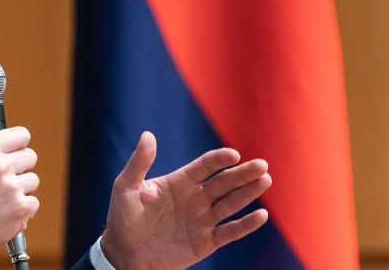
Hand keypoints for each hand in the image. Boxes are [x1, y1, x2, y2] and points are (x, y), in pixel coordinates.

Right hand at [0, 126, 38, 266]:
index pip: (21, 134)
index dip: (17, 143)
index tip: (14, 150)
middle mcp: (0, 166)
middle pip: (30, 156)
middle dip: (20, 165)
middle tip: (6, 177)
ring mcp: (13, 188)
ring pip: (33, 179)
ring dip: (21, 187)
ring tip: (2, 197)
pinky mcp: (21, 209)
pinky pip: (33, 201)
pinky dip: (23, 207)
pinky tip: (5, 210)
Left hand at [100, 131, 270, 269]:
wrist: (123, 254)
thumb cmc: (123, 218)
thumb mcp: (126, 187)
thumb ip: (139, 163)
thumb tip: (148, 134)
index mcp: (179, 182)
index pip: (205, 166)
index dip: (219, 159)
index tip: (233, 155)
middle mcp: (194, 198)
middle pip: (224, 182)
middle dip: (243, 173)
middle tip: (262, 165)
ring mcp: (201, 220)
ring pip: (230, 204)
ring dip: (248, 193)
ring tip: (265, 180)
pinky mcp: (205, 242)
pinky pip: (229, 232)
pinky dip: (246, 225)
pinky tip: (261, 215)